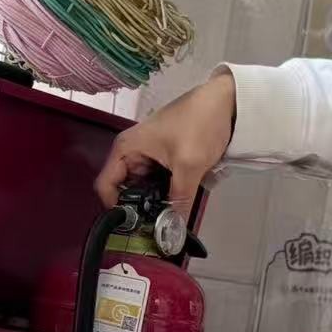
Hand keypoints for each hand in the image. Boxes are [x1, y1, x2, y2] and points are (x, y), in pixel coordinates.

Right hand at [94, 70, 236, 212]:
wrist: (226, 102)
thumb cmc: (200, 123)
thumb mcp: (189, 165)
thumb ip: (179, 199)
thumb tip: (173, 229)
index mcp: (126, 149)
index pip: (105, 186)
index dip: (116, 209)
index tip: (134, 225)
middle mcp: (133, 153)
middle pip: (126, 191)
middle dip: (140, 209)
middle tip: (158, 226)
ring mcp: (150, 156)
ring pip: (145, 189)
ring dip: (157, 202)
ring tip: (171, 217)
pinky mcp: (166, 159)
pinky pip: (160, 183)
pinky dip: (168, 193)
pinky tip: (180, 202)